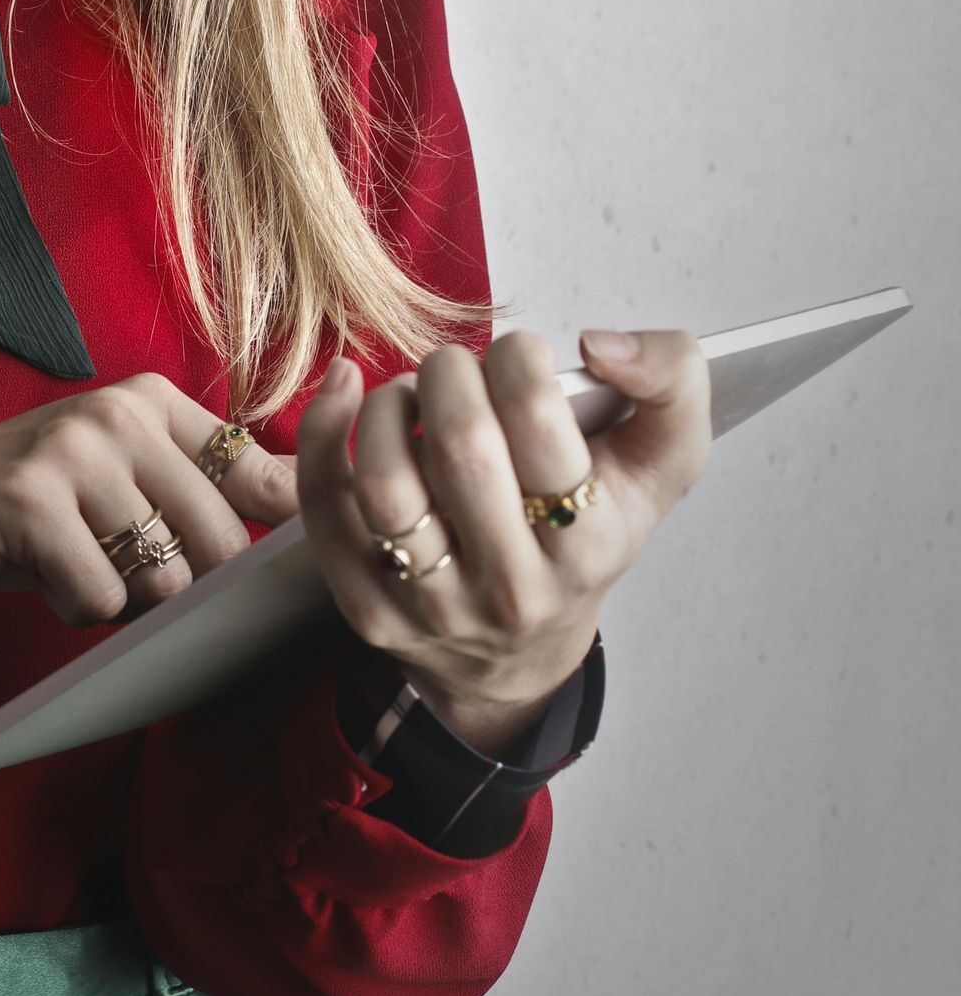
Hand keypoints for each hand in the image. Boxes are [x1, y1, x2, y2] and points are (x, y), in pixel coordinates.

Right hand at [0, 373, 301, 658]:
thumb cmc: (22, 514)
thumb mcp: (118, 481)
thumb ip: (204, 491)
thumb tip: (316, 519)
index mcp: (155, 402)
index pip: (266, 481)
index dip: (280, 547)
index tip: (266, 584)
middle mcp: (120, 412)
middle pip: (223, 546)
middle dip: (181, 590)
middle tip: (117, 574)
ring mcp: (74, 450)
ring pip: (165, 579)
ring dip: (123, 602)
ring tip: (70, 566)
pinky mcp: (31, 501)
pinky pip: (102, 599)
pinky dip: (73, 610)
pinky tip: (35, 575)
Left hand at [294, 327, 712, 749]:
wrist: (525, 651)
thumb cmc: (589, 532)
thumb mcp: (661, 463)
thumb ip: (672, 381)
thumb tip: (600, 344)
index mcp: (589, 547)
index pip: (543, 429)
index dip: (520, 361)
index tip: (518, 356)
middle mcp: (514, 588)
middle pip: (462, 449)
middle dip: (451, 373)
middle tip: (459, 369)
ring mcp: (434, 607)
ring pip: (387, 486)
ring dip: (390, 406)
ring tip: (414, 396)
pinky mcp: (368, 608)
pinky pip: (326, 510)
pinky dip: (323, 433)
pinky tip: (344, 390)